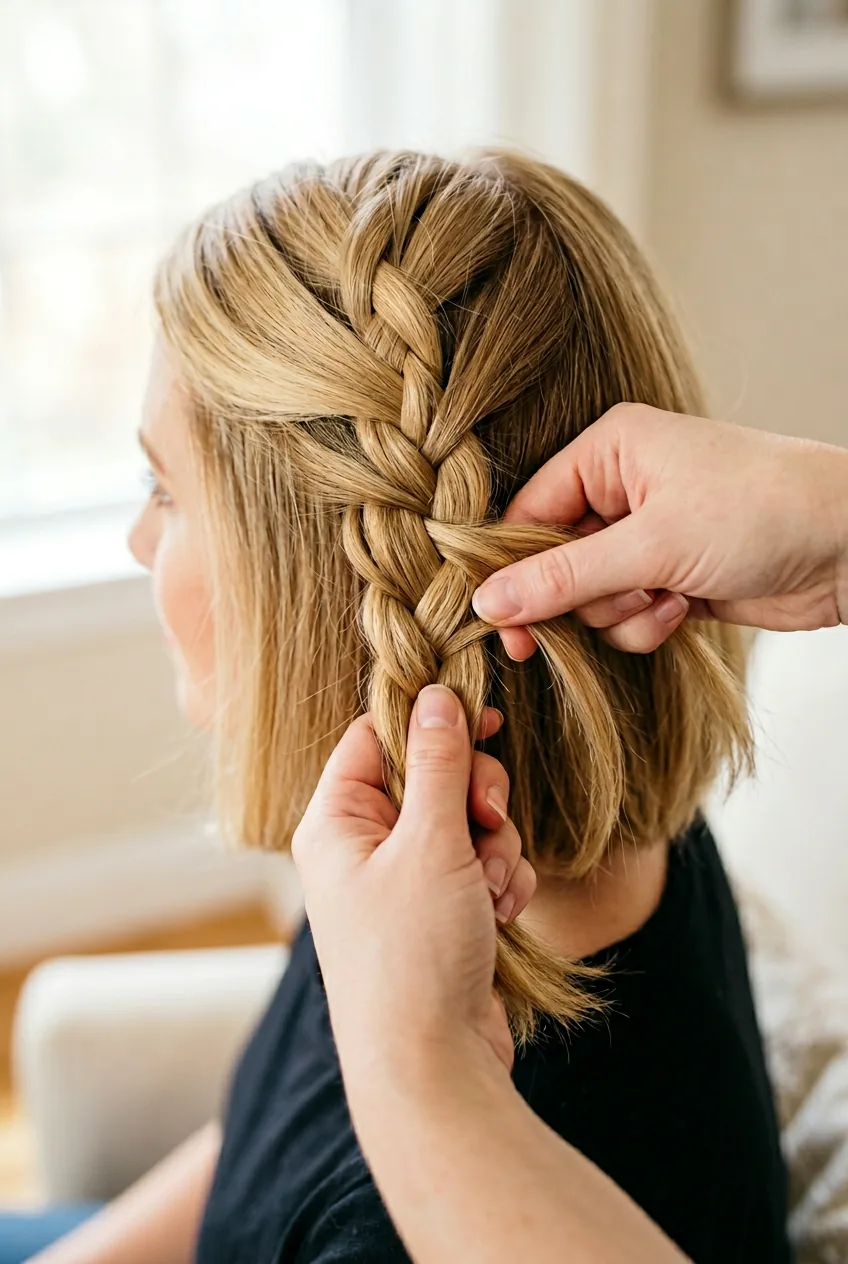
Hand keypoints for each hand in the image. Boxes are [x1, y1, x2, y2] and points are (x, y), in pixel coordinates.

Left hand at [291, 686, 534, 1076]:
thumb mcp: (430, 844)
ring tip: (489, 891)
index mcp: (337, 820)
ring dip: (495, 847)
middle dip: (476, 798)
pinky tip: (499, 915)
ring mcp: (404, 881)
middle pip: (433, 775)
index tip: (483, 717)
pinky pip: (483, 864)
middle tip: (486, 822)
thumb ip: (439, 764)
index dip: (430, 722)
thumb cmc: (412, 956)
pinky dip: (501, 882)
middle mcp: (365, 846)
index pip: (377, 735)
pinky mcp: (441, 911)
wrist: (432, 1066)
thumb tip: (435, 696)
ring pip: (468, 820)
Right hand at [471, 404, 847, 657]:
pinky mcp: (669, 576)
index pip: (527, 514)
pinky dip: (646, 623)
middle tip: (594, 614)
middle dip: (583, 596)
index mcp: (609, 451)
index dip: (513, 571)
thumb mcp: (653, 544)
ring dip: (621, 613)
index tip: (501, 625)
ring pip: (589, 598)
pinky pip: (625, 616)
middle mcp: (622, 489)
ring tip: (668, 597)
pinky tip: (685, 608)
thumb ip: (563, 577)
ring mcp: (647, 536)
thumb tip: (487, 603)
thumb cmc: (763, 511)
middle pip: (554, 562)